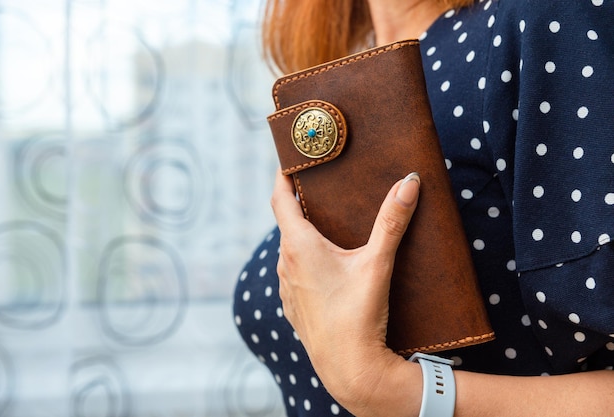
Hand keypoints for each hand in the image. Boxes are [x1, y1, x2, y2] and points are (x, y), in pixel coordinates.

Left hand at [271, 168, 420, 412]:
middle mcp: (285, 264)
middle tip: (318, 188)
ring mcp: (286, 288)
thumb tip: (408, 183)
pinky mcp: (294, 307)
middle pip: (286, 223)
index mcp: (299, 246)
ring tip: (324, 225)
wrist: (348, 368)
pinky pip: (293, 274)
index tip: (289, 161)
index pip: (280, 199)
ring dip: (302, 235)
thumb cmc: (359, 315)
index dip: (282, 176)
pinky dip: (303, 261)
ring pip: (289, 250)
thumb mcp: (378, 263)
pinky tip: (324, 267)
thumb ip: (392, 221)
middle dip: (299, 204)